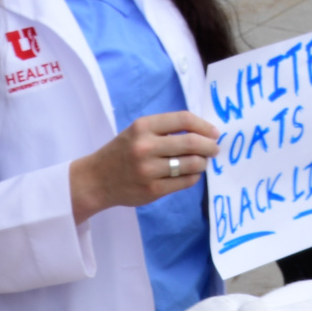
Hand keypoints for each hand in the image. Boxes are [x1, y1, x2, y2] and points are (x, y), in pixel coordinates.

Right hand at [69, 110, 218, 223]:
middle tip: (214, 149)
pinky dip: (193, 177)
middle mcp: (146, 147)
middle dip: (210, 146)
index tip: (214, 132)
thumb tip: (203, 132)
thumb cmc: (121, 152)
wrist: (96, 180)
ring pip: (191, 164)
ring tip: (202, 162)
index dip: (204, 125)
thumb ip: (165, 129)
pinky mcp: (152, 190)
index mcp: (144, 127)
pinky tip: (191, 174)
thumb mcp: (138, 131)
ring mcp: (148, 170)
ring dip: (203, 163)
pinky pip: (184, 182)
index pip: (184, 120)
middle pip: (192, 143)